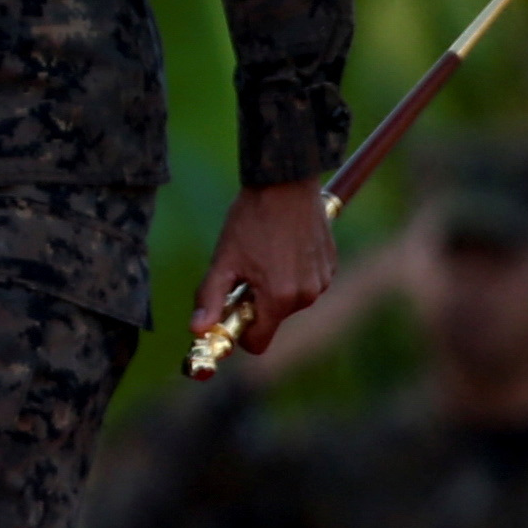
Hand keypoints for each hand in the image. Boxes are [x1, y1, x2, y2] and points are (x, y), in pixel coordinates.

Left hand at [191, 181, 341, 357]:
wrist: (285, 184)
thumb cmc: (251, 221)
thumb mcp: (224, 261)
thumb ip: (210, 300)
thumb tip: (198, 331)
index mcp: (279, 299)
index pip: (258, 343)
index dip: (239, 332)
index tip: (228, 313)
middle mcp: (307, 296)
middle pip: (272, 319)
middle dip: (254, 305)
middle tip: (241, 273)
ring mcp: (322, 281)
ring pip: (288, 301)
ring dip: (273, 289)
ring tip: (262, 256)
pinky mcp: (330, 266)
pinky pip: (305, 284)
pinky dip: (291, 275)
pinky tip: (281, 247)